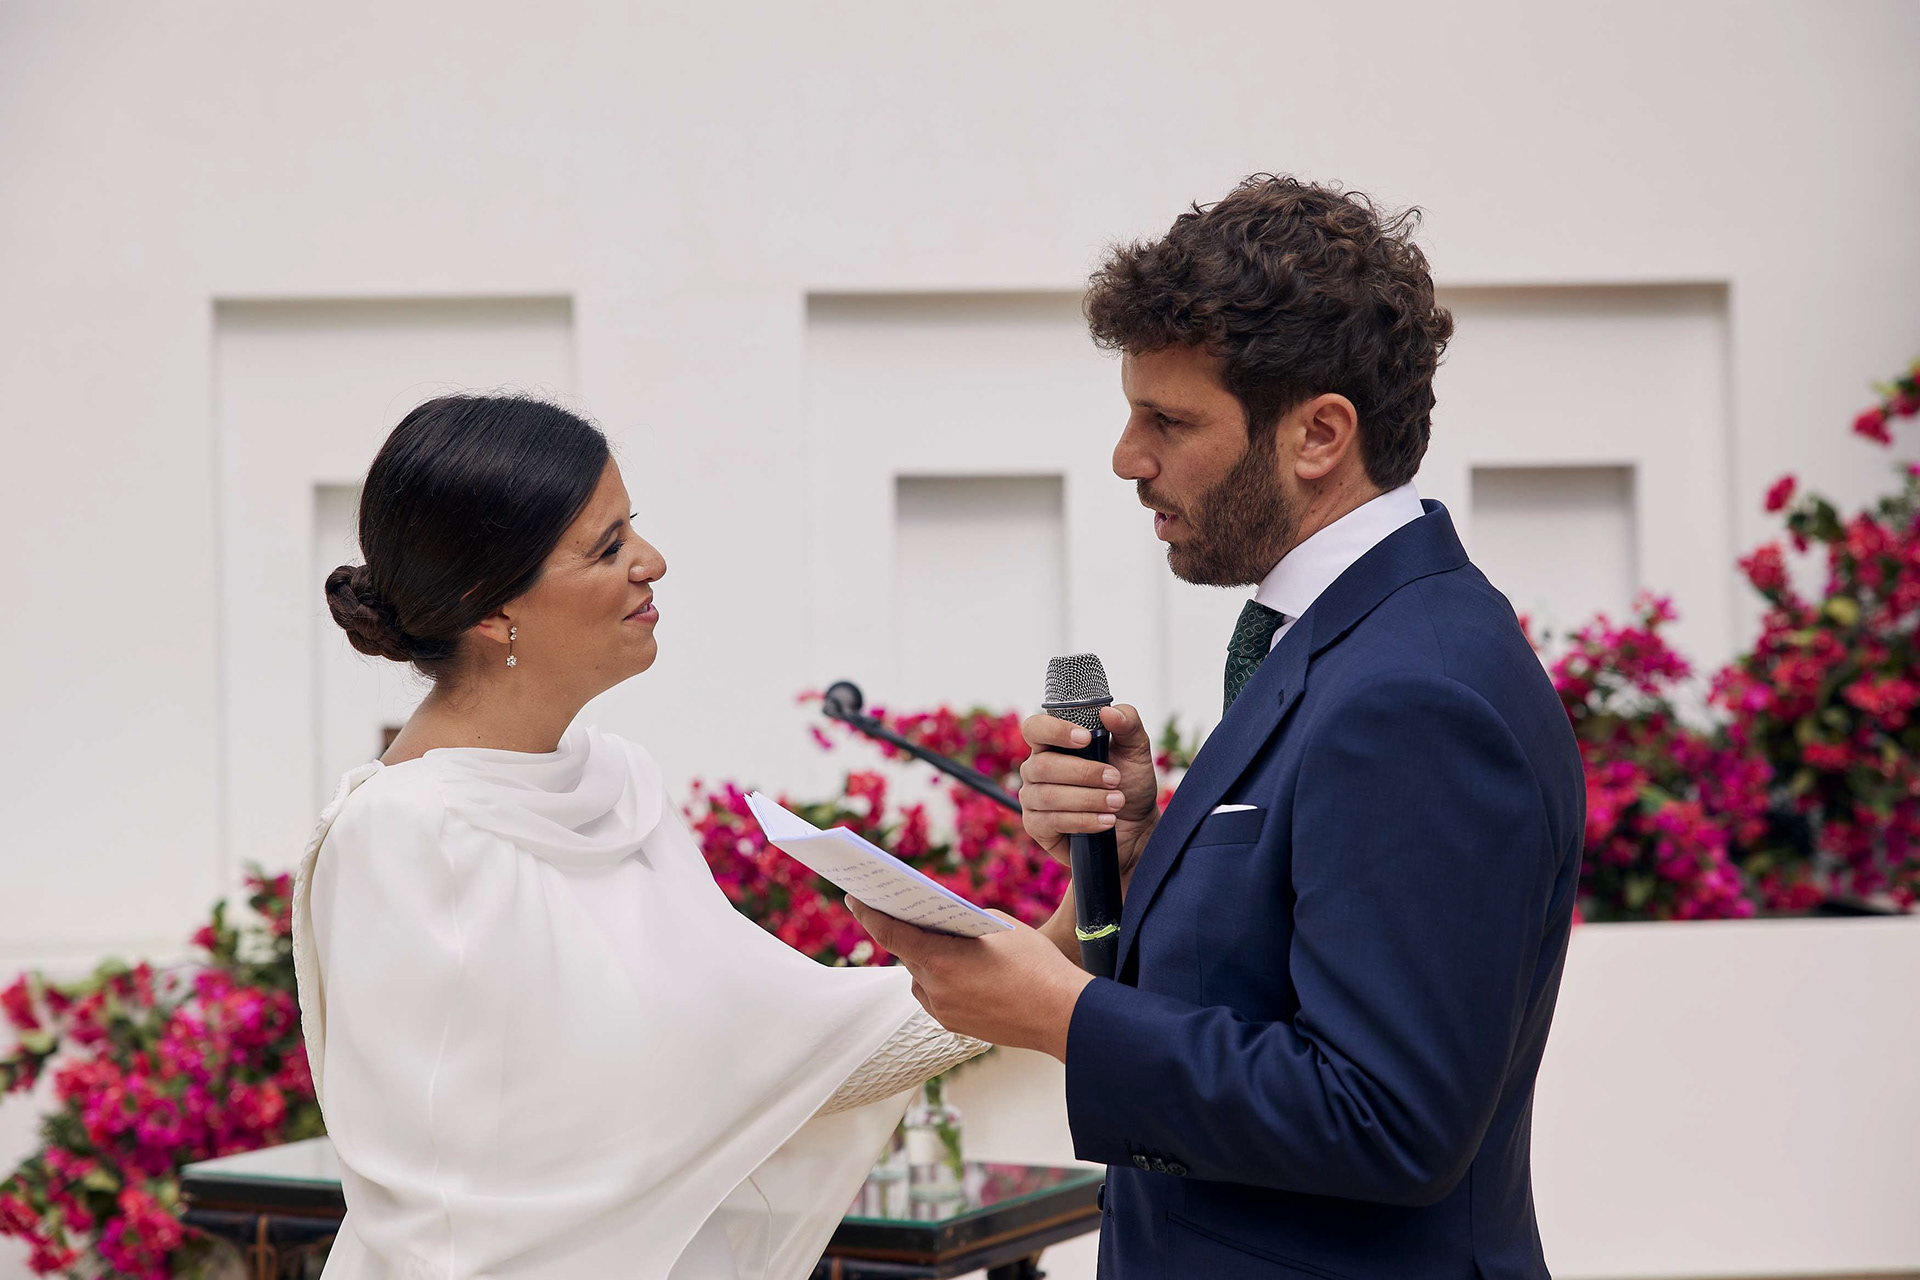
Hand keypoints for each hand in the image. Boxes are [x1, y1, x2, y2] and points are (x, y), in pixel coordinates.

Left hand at [845, 898, 1093, 1061]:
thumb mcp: (998, 926)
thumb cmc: (1036, 964)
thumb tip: (944, 924)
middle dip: (911, 934)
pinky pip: (936, 996)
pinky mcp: (955, 1026)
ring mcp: (943, 1011)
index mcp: (940, 959)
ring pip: (921, 977)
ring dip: (928, 960)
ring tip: (949, 943)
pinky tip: (964, 971)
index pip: (890, 933)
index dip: (869, 913)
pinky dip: (942, 980)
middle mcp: (934, 989)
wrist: (1064, 1015)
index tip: (854, 897)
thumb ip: (962, 922)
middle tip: (910, 912)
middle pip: (908, 954)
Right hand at [1018, 704, 1158, 880]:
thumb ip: (1128, 723)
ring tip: (1117, 802)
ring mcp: (1033, 798)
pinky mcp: (1037, 826)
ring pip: (1049, 795)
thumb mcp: (1136, 750)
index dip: (1054, 731)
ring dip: (1089, 798)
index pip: (1035, 728)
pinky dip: (1084, 820)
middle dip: (1084, 773)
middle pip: (1044, 765)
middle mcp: (1036, 769)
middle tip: (1115, 779)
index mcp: (1053, 744)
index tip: (1085, 738)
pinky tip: (1105, 821)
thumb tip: (1108, 712)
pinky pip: (1053, 821)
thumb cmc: (1129, 784)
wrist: (1136, 826)